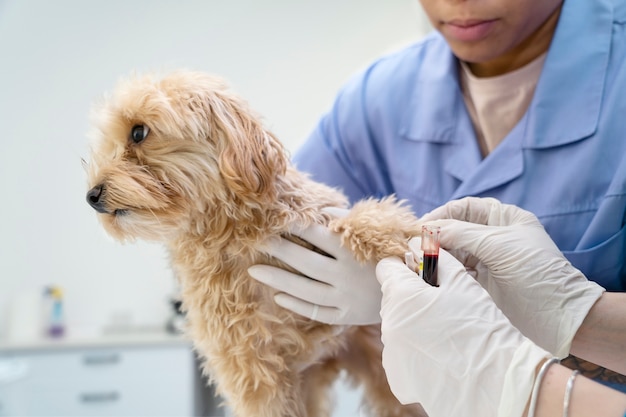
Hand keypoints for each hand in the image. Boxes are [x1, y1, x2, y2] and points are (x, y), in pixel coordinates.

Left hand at [248, 209, 379, 324]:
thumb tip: (321, 212)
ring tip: (254, 270)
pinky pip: (316, 312)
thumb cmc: (390, 253)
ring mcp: (346, 299)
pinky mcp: (347, 316)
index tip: (274, 220)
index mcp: (354, 251)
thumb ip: (347, 222)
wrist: (414, 289)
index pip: (317, 235)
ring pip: (305, 290)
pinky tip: (278, 295)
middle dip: (278, 250)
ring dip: (277, 279)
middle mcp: (347, 275)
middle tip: (256, 242)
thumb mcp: (375, 233)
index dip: (294, 227)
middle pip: (305, 261)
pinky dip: (296, 304)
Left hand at [376, 250, 550, 416]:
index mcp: (400, 296)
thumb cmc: (483, 328)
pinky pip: (400, 354)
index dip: (405, 266)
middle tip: (441, 303)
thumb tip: (420, 244)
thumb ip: (436, 259)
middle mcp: (389, 324)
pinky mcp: (398, 377)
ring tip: (445, 332)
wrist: (498, 382)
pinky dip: (415, 351)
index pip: (386, 268)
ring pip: (397, 326)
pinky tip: (441, 354)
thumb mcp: (462, 284)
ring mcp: (391, 353)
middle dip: (411, 296)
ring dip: (413, 323)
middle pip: (392, 298)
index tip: (422, 272)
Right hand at [420, 197, 604, 357]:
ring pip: (452, 253)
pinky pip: (454, 273)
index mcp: (505, 219)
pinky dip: (441, 272)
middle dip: (435, 237)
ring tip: (418, 261)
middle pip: (454, 230)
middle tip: (414, 246)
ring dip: (436, 256)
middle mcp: (493, 238)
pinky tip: (431, 275)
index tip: (421, 226)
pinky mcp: (480, 284)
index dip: (442, 214)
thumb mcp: (498, 245)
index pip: (465, 209)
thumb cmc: (537, 273)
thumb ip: (460, 234)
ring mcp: (486, 262)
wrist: (559, 317)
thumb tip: (426, 229)